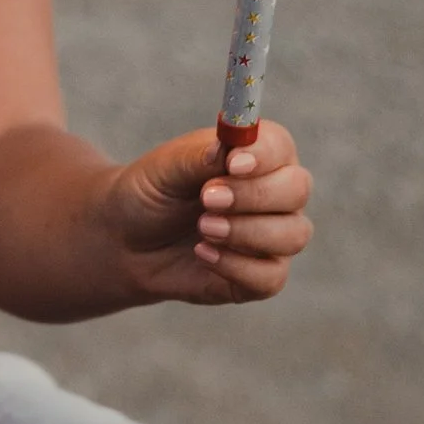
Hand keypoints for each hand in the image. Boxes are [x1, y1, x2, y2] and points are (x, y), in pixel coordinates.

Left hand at [91, 119, 313, 306]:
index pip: (280, 146)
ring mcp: (273, 235)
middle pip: (297, 189)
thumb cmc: (151, 194)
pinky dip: (237, 266)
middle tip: (208, 199)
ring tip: (202, 228)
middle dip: (254, 195)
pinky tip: (203, 253)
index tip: (233, 163)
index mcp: (257, 155)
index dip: (263, 155)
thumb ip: (197, 157)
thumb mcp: (164, 169)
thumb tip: (227, 147)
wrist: (126, 241)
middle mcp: (276, 193)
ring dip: (247, 232)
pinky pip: (272, 277)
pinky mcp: (262, 275)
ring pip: (292, 235)